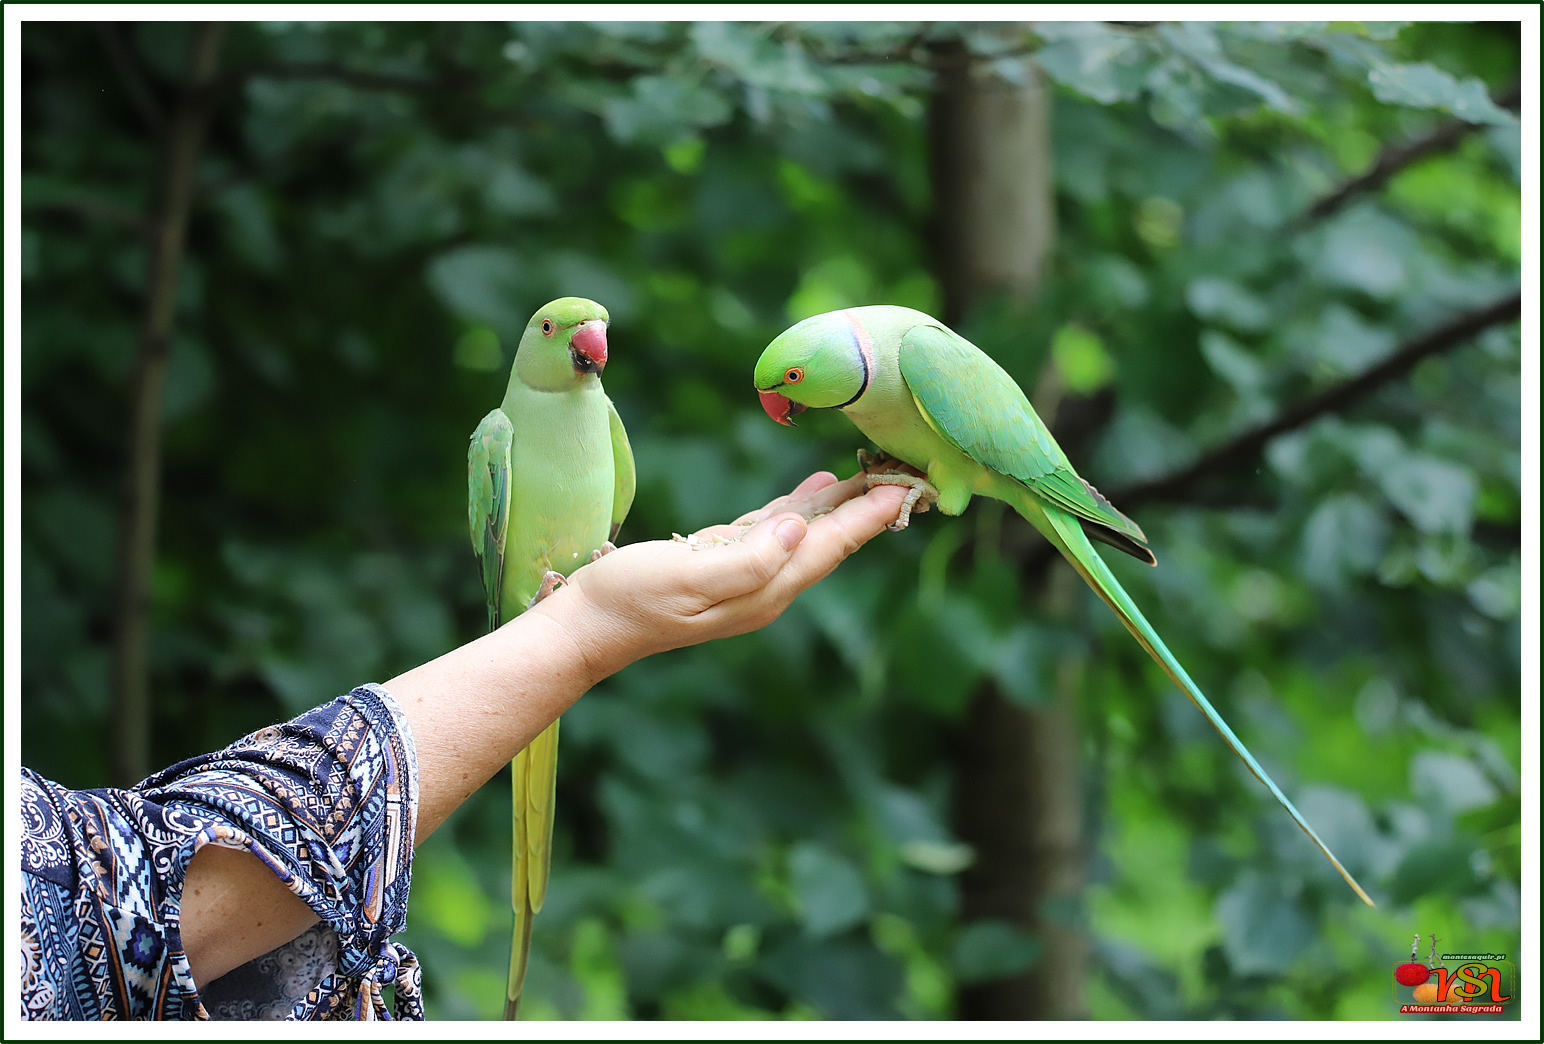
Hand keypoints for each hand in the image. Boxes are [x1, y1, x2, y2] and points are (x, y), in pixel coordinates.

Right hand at [531, 470, 908, 683]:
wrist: (584, 627)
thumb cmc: (629, 599)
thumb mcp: (687, 576)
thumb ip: (748, 557)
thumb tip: (799, 527)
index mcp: (765, 589)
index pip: (831, 545)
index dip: (870, 514)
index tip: (907, 484)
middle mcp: (764, 587)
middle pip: (830, 541)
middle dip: (867, 507)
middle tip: (904, 470)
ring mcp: (743, 578)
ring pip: (805, 535)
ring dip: (838, 505)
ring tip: (869, 474)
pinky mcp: (719, 565)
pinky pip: (773, 533)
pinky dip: (798, 509)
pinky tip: (811, 493)